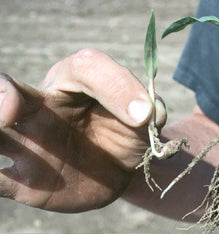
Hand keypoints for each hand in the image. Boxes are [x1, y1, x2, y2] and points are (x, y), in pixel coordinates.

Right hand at [0, 48, 165, 211]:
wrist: (112, 170)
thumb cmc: (124, 136)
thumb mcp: (143, 121)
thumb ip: (150, 110)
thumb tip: (151, 111)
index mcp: (77, 84)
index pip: (87, 68)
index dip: (117, 87)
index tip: (143, 116)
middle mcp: (44, 107)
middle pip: (13, 91)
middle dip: (4, 95)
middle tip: (10, 108)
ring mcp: (29, 143)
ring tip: (0, 125)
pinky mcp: (23, 180)